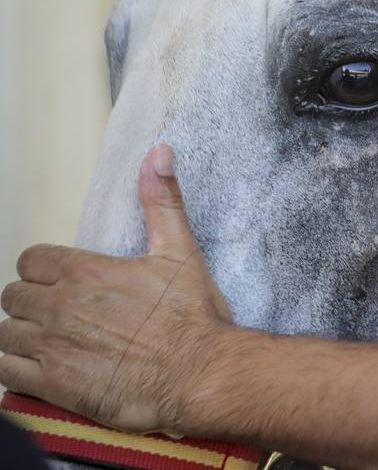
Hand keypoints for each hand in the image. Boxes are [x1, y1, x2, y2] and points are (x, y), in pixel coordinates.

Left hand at [0, 145, 233, 433]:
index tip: (62, 281)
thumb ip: (161, 201)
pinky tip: (39, 366)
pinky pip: (6, 370)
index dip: (44, 270)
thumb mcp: (181, 251)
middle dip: (32, 302)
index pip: (30, 260)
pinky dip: (16, 367)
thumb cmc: (193, 317)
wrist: (200, 373)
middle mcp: (60, 306)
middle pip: (14, 296)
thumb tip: (158, 152)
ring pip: (4, 333)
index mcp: (85, 271)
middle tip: (60, 313)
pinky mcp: (52, 384)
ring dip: (22, 334)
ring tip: (48, 340)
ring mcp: (52, 346)